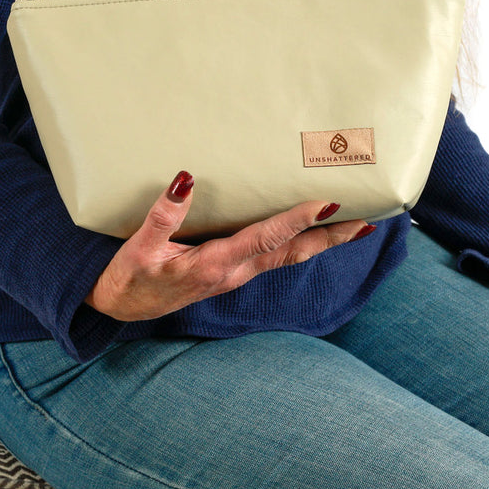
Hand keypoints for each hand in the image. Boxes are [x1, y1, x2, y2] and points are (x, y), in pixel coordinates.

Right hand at [84, 171, 375, 321]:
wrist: (122, 310)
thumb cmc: (131, 277)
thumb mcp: (140, 247)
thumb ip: (164, 215)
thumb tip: (187, 179)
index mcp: (215, 264)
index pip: (265, 238)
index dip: (297, 220)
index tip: (327, 203)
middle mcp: (234, 272)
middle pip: (292, 253)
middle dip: (329, 238)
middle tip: (366, 223)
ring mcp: (236, 276)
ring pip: (288, 258)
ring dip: (321, 242)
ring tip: (352, 227)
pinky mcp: (232, 274)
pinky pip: (274, 258)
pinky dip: (299, 245)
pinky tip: (308, 235)